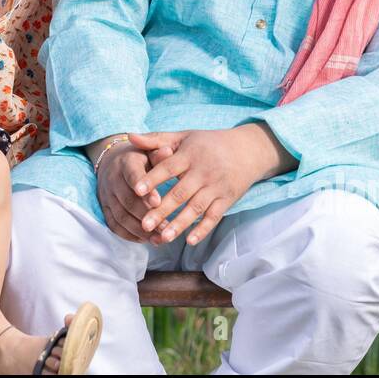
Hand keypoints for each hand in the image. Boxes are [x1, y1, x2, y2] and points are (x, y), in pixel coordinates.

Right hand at [94, 136, 174, 243]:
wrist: (113, 160)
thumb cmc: (140, 157)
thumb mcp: (150, 151)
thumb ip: (159, 154)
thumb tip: (169, 151)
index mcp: (126, 162)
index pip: (132, 175)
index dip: (144, 189)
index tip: (158, 202)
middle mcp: (113, 179)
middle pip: (127, 200)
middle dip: (146, 215)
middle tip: (166, 227)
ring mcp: (107, 195)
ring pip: (121, 216)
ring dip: (140, 230)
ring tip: (159, 238)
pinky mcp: (105, 208)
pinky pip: (114, 225)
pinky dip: (129, 235)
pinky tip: (146, 240)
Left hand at [128, 128, 269, 246]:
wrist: (249, 149)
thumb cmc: (208, 143)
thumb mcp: (184, 137)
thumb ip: (156, 139)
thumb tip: (129, 137)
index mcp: (190, 154)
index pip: (168, 167)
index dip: (152, 179)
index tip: (135, 190)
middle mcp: (203, 170)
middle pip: (180, 192)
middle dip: (162, 210)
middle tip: (144, 225)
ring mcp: (217, 186)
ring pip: (196, 207)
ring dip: (179, 224)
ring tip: (162, 237)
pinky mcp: (227, 199)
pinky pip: (214, 216)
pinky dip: (203, 229)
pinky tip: (189, 241)